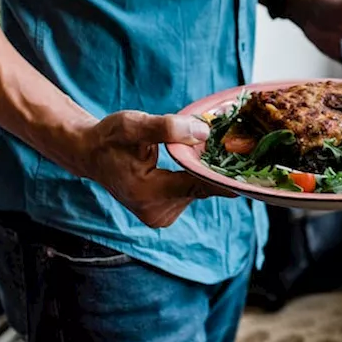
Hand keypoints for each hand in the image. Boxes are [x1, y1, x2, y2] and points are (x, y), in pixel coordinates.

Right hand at [71, 111, 232, 227]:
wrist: (90, 154)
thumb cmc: (110, 137)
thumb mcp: (134, 125)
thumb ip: (168, 128)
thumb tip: (204, 132)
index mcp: (148, 193)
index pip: (197, 185)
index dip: (224, 177)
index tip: (251, 174)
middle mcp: (156, 212)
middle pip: (199, 188)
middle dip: (211, 167)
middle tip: (229, 144)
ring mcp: (160, 216)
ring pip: (196, 190)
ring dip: (200, 171)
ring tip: (195, 149)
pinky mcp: (163, 214)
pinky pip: (189, 193)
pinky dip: (192, 178)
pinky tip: (188, 163)